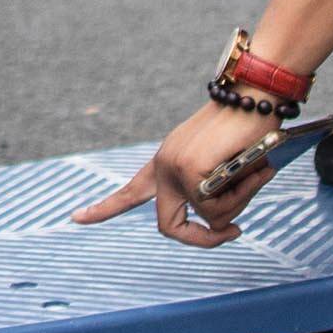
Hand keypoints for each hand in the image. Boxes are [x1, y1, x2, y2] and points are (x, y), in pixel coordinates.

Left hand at [67, 99, 281, 246]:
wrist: (255, 93)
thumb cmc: (248, 128)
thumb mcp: (226, 167)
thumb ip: (215, 193)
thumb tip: (219, 226)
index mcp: (166, 161)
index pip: (130, 191)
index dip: (104, 209)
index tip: (75, 218)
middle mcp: (164, 165)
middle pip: (168, 226)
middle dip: (201, 239)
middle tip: (235, 233)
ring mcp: (173, 168)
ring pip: (208, 219)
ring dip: (239, 202)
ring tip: (255, 170)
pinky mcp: (189, 169)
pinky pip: (218, 209)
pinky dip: (242, 194)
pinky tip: (256, 167)